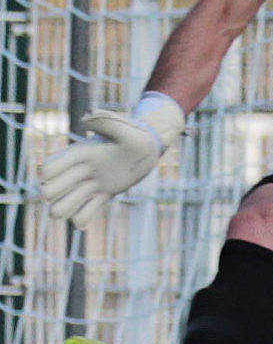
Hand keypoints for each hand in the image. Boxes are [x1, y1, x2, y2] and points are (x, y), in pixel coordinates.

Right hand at [41, 97, 184, 227]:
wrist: (150, 148)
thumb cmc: (137, 135)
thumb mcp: (125, 128)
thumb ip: (105, 122)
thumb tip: (83, 121)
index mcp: (81, 154)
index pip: (51, 167)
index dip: (50, 174)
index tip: (65, 174)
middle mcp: (81, 170)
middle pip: (51, 189)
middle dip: (55, 195)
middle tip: (77, 193)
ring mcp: (91, 184)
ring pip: (64, 204)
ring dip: (65, 210)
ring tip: (77, 211)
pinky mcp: (103, 194)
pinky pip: (85, 213)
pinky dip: (80, 220)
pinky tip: (84, 221)